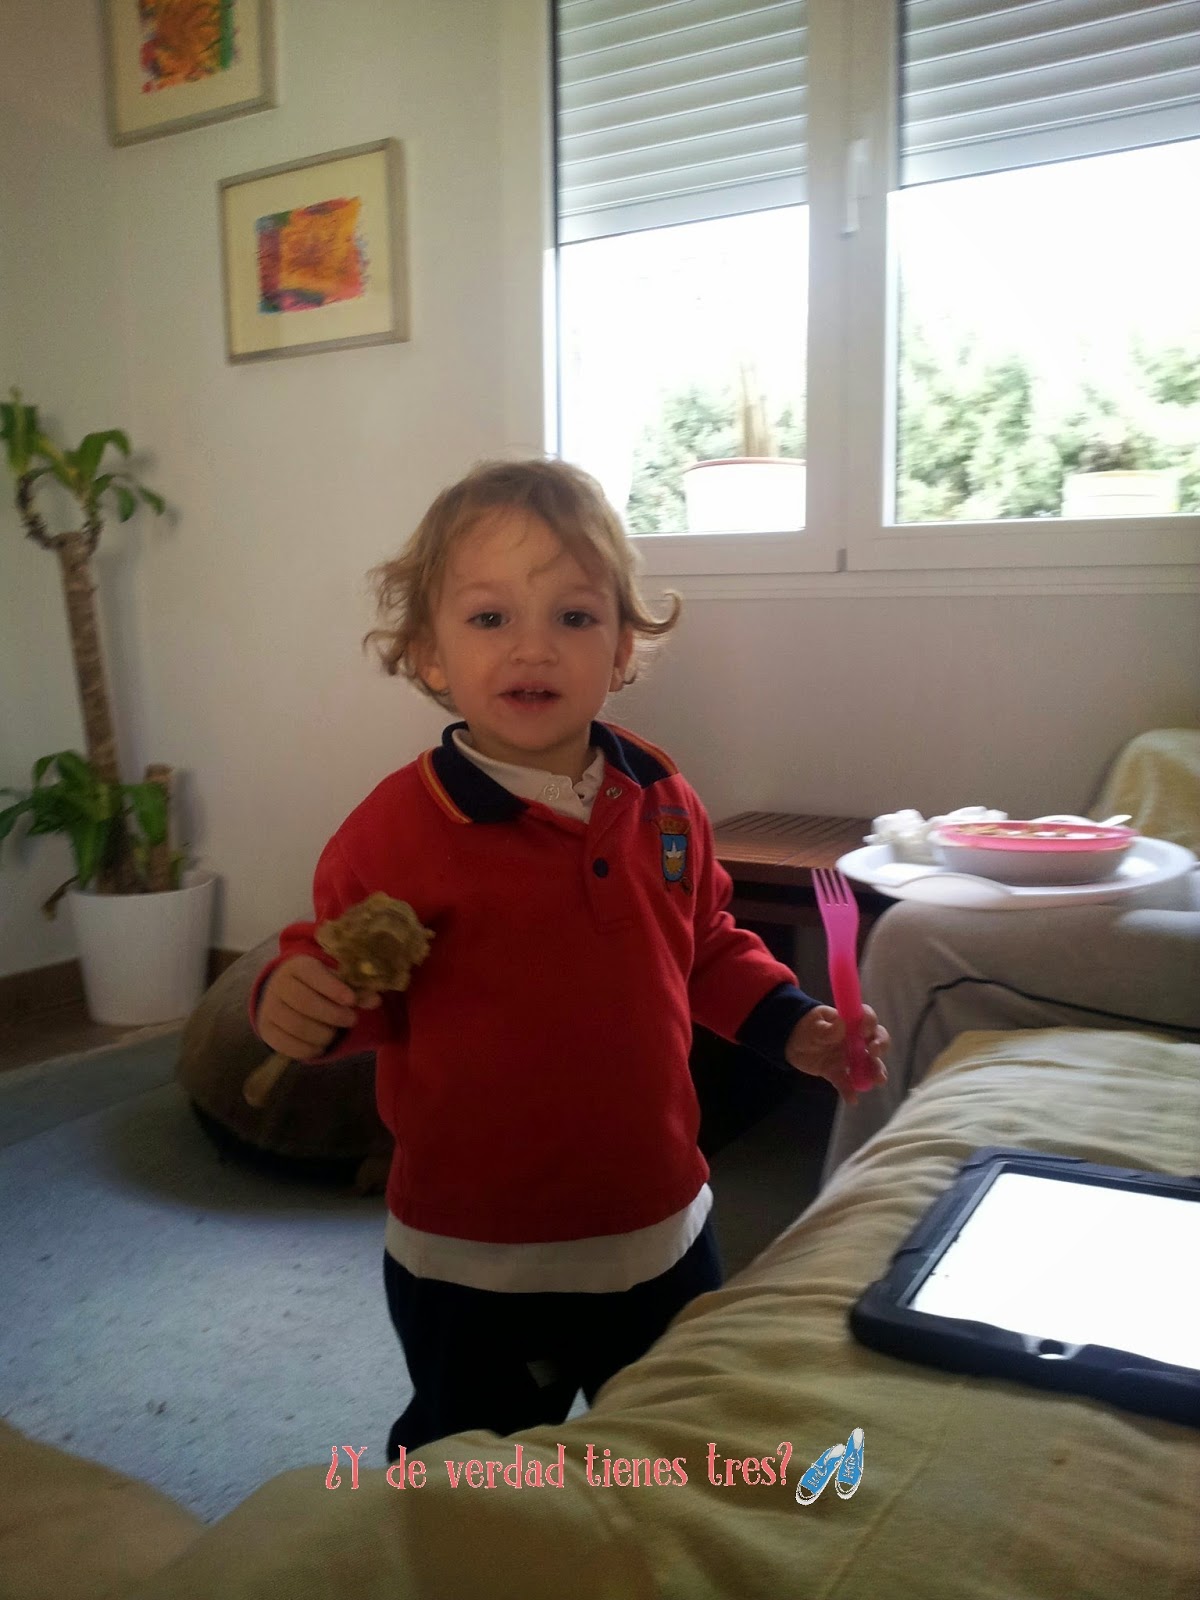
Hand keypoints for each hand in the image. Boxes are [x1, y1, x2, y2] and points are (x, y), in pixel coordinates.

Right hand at [258, 954, 380, 1061]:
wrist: (284, 992)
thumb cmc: (317, 984)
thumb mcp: (335, 980)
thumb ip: (355, 989)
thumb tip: (375, 1000)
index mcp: (298, 966)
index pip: (314, 975)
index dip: (333, 989)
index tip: (351, 1001)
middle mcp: (279, 985)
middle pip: (305, 1003)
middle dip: (333, 1015)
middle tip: (352, 1020)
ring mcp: (269, 1008)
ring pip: (297, 1026)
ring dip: (323, 1034)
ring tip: (335, 1033)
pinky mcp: (266, 1030)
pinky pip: (287, 1045)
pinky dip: (309, 1049)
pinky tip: (321, 1045)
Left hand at [784, 1005, 888, 1105]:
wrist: (790, 1043)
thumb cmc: (805, 1027)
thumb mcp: (813, 1026)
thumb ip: (827, 1028)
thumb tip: (841, 1023)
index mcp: (849, 1023)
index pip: (867, 1019)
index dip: (870, 1023)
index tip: (864, 1032)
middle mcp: (854, 1040)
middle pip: (876, 1041)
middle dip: (880, 1047)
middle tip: (874, 1053)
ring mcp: (847, 1057)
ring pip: (867, 1065)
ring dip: (875, 1071)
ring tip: (879, 1080)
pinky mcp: (837, 1072)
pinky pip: (846, 1082)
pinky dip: (849, 1091)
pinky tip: (852, 1100)